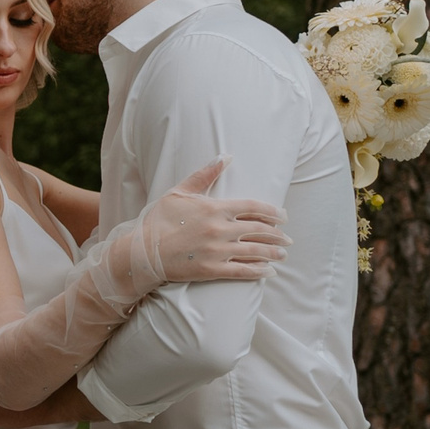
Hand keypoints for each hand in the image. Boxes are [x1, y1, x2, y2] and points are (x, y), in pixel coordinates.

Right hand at [139, 158, 288, 282]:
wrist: (142, 252)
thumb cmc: (158, 220)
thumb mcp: (179, 193)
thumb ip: (204, 175)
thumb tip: (225, 157)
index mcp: (215, 208)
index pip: (254, 207)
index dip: (273, 212)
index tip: (283, 217)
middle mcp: (220, 229)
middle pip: (260, 230)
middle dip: (278, 235)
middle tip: (287, 239)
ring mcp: (217, 251)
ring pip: (255, 251)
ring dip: (273, 253)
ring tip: (283, 255)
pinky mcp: (212, 269)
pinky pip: (243, 271)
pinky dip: (259, 271)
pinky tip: (269, 271)